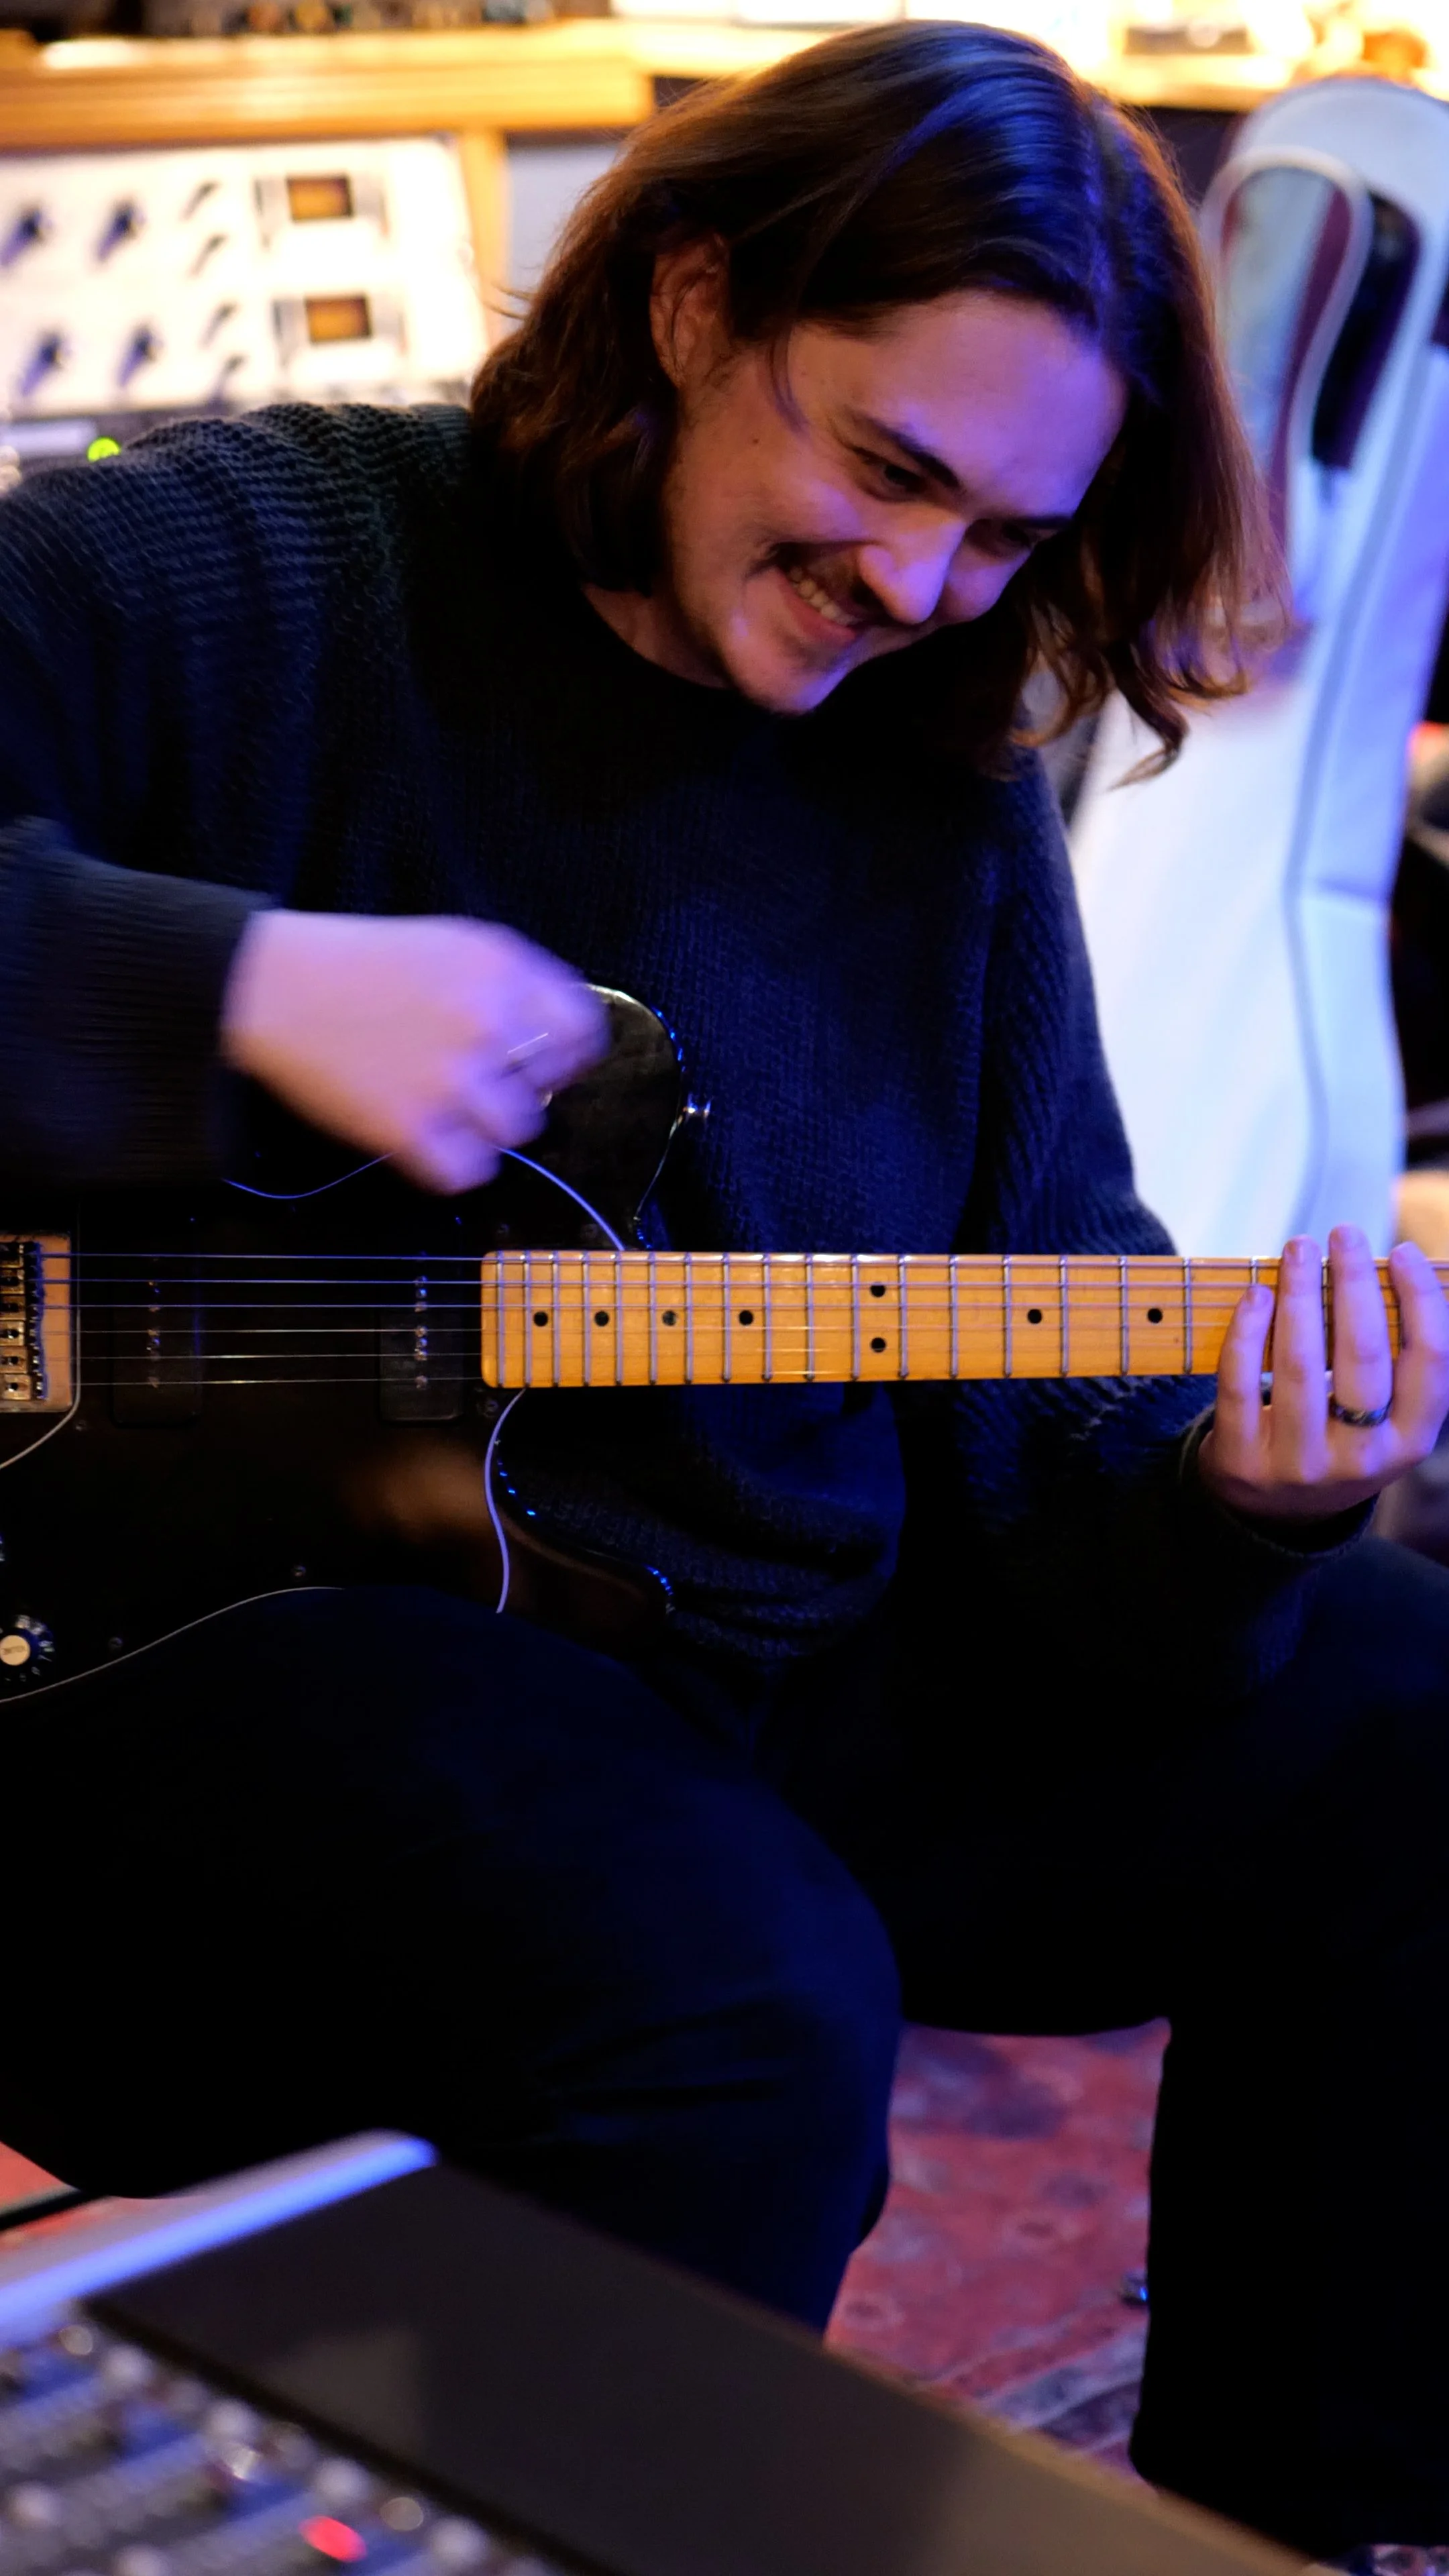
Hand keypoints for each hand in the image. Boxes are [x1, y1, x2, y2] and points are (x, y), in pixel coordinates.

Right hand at [220, 911, 606, 1191]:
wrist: (277, 986)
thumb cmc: (364, 964)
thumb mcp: (453, 943)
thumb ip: (516, 982)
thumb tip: (567, 1041)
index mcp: (500, 968)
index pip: (581, 1030)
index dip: (567, 1054)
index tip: (547, 1064)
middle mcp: (483, 1021)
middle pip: (548, 1086)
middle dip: (517, 1087)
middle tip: (475, 1079)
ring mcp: (447, 1078)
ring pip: (516, 1131)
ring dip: (488, 1125)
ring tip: (449, 1107)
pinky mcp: (407, 1127)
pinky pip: (469, 1171)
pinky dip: (455, 1163)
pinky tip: (431, 1137)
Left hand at [1196, 1226, 1448, 1521]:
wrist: (1272, 1510)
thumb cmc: (1335, 1437)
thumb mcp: (1380, 1417)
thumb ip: (1392, 1359)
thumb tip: (1396, 1268)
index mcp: (1409, 1443)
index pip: (1431, 1362)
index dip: (1422, 1301)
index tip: (1404, 1251)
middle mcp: (1361, 1459)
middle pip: (1365, 1355)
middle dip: (1355, 1283)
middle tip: (1343, 1233)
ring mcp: (1300, 1464)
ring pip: (1302, 1366)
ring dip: (1300, 1294)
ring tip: (1299, 1249)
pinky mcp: (1243, 1460)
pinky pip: (1243, 1385)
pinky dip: (1248, 1332)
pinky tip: (1256, 1294)